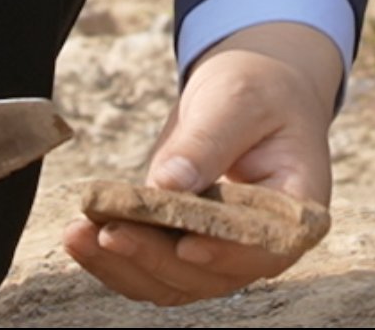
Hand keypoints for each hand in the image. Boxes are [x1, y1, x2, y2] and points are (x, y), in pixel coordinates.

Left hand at [63, 23, 340, 305]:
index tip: (186, 246)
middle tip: (109, 231)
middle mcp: (260, 244)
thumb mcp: (239, 100)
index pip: (266, 247)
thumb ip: (208, 141)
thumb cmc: (260, 92)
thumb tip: (167, 184)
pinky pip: (150, 269)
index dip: (228, 254)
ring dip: (124, 266)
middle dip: (156, 258)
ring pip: (172, 282)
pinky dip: (114, 260)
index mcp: (295, 210)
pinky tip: (79, 236)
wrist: (253, 94)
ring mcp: (222, 253)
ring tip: (78, 235)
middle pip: (210, 274)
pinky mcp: (186, 248)